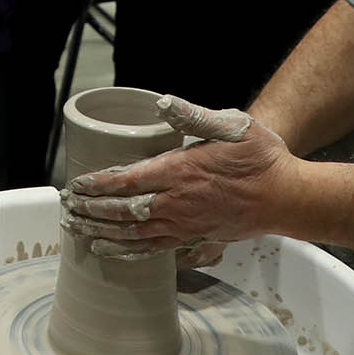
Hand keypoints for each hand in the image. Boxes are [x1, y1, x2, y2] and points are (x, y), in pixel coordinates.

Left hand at [60, 94, 294, 259]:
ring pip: (132, 233)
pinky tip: (108, 251)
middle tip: (66, 207)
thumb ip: (193, 115)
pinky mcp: (194, 237)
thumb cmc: (260, 157)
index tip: (75, 185)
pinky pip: (153, 249)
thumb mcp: (231, 124)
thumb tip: (163, 103)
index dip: (96, 185)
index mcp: (180, 170)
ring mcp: (184, 224)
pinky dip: (126, 251)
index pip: (126, 180)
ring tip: (75, 229)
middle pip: (122, 211)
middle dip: (89, 210)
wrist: (287, 196)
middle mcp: (176, 202)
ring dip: (100, 232)